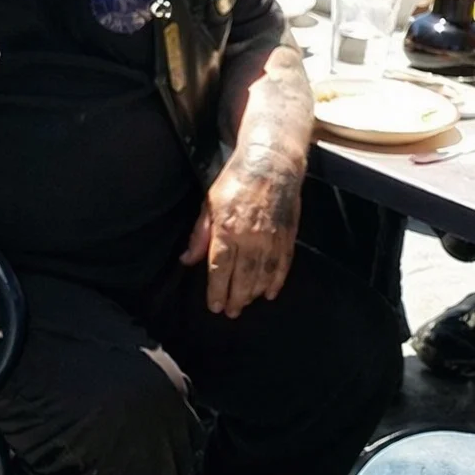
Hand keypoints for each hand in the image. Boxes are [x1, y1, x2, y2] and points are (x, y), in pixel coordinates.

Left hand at [181, 143, 302, 316]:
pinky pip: (282, 264)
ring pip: (263, 274)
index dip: (217, 291)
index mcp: (227, 228)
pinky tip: (270, 292)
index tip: (215, 306)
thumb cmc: (236, 180)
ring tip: (247, 302)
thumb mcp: (209, 203)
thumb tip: (187, 260)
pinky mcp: (287, 235)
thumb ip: (199, 234)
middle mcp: (250, 236)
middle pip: (242, 277)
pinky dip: (277, 281)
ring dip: (254, 292)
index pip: (220, 268)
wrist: (271, 162)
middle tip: (231, 312)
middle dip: (236, 298)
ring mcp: (271, 237)